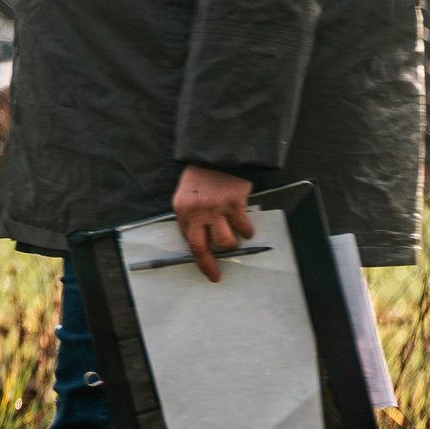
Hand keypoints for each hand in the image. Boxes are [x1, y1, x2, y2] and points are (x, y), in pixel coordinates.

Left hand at [171, 165, 253, 282]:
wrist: (219, 153)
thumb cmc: (203, 177)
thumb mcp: (188, 195)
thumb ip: (192, 216)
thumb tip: (203, 241)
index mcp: (182, 210)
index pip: (187, 241)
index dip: (197, 258)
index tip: (206, 269)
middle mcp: (197, 211)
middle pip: (200, 248)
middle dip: (209, 265)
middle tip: (216, 275)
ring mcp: (216, 208)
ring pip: (225, 241)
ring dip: (232, 243)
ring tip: (235, 236)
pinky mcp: (234, 203)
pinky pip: (243, 227)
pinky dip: (247, 230)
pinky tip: (246, 226)